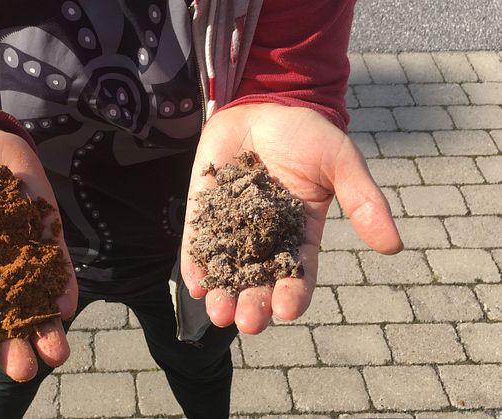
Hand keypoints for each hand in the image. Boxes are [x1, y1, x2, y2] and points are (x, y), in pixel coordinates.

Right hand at [0, 127, 77, 380]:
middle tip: (25, 369)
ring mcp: (19, 251)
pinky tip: (67, 305)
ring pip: (33, 297)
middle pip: (2, 315)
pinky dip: (61, 284)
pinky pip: (55, 262)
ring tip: (57, 354)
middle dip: (14, 344)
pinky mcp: (43, 231)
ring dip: (45, 326)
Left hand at [180, 103, 401, 333]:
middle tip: (247, 323)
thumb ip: (364, 202)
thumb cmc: (307, 133)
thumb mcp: (342, 163)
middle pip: (259, 280)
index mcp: (301, 233)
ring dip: (223, 293)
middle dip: (253, 304)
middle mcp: (265, 237)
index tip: (287, 311)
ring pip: (227, 269)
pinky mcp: (205, 210)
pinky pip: (198, 242)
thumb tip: (394, 246)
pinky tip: (195, 283)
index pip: (298, 273)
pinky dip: (196, 263)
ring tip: (219, 312)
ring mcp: (232, 225)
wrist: (265, 103)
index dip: (293, 294)